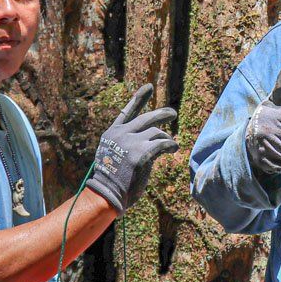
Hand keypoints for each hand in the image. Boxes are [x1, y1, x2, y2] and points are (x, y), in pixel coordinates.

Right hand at [85, 83, 178, 213]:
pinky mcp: (141, 154)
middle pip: (147, 118)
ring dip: (166, 139)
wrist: (106, 194)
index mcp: (112, 134)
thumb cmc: (113, 181)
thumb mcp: (114, 156)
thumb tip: (149, 140)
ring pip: (156, 133)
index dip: (139, 98)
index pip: (128, 111)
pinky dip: (170, 145)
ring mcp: (130, 143)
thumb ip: (127, 145)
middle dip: (162, 114)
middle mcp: (121, 134)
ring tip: (171, 146)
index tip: (149, 87)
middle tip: (172, 114)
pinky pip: (162, 144)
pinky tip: (173, 149)